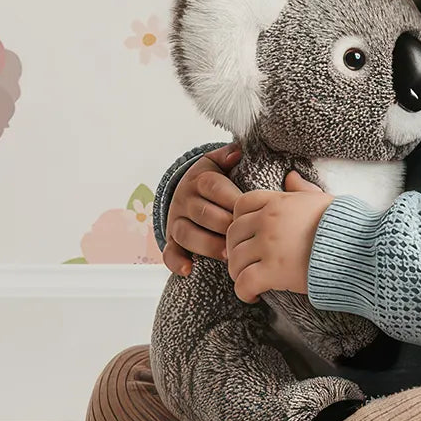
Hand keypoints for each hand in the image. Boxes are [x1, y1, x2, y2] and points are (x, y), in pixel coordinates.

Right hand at [163, 141, 242, 275]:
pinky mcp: (172, 240)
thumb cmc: (215, 180)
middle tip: (244, 236)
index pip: (215, 187)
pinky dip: (176, 262)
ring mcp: (177, 221)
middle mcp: (185, 200)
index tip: (251, 211)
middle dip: (224, 225)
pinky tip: (188, 270)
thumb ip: (228, 156)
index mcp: (200, 179)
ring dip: (206, 245)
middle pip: (202, 213)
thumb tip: (237, 151)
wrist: (189, 191)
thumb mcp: (218, 163)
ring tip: (226, 254)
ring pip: (187, 233)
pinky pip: (169, 252)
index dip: (233, 199)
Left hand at [225, 169, 335, 302]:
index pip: (242, 204)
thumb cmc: (345, 225)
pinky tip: (254, 296)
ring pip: (235, 259)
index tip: (247, 234)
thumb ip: (301, 189)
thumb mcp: (321, 199)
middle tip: (246, 261)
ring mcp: (268, 245)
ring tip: (249, 281)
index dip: (239, 220)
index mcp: (279, 201)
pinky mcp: (273, 271)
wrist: (358, 247)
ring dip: (237, 272)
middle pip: (234, 233)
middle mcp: (268, 220)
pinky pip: (244, 282)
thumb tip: (291, 177)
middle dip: (236, 248)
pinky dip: (244, 292)